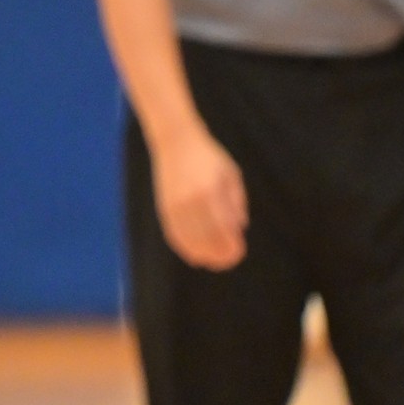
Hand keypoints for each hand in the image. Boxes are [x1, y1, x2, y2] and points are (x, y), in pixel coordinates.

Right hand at [153, 126, 247, 269]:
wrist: (176, 142)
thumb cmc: (209, 156)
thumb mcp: (231, 174)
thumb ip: (237, 201)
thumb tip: (239, 228)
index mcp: (211, 191)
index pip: (223, 229)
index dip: (230, 246)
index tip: (239, 254)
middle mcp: (192, 201)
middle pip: (206, 238)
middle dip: (218, 255)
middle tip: (228, 262)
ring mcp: (175, 206)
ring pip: (189, 240)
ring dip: (202, 255)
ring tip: (212, 261)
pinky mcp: (164, 208)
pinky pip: (174, 235)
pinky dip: (185, 248)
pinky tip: (194, 254)